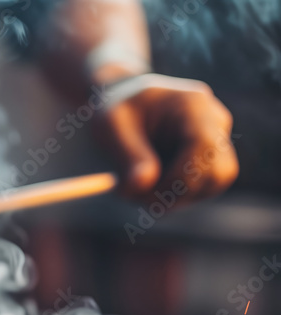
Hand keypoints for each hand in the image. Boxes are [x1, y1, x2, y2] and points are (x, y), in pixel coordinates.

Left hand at [95, 74, 237, 203]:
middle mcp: (215, 121)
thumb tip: (142, 187)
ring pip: (213, 185)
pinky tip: (148, 184)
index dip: (178, 178)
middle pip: (218, 172)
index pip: (204, 148)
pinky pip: (203, 188)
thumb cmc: (115, 109)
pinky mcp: (210, 159)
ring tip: (137, 188)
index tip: (142, 192)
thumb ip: (127, 156)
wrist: (121, 103)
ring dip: (175, 198)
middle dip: (177, 193)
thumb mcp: (110, 126)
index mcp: (193, 105)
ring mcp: (217, 140)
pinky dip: (175, 195)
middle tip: (135, 196)